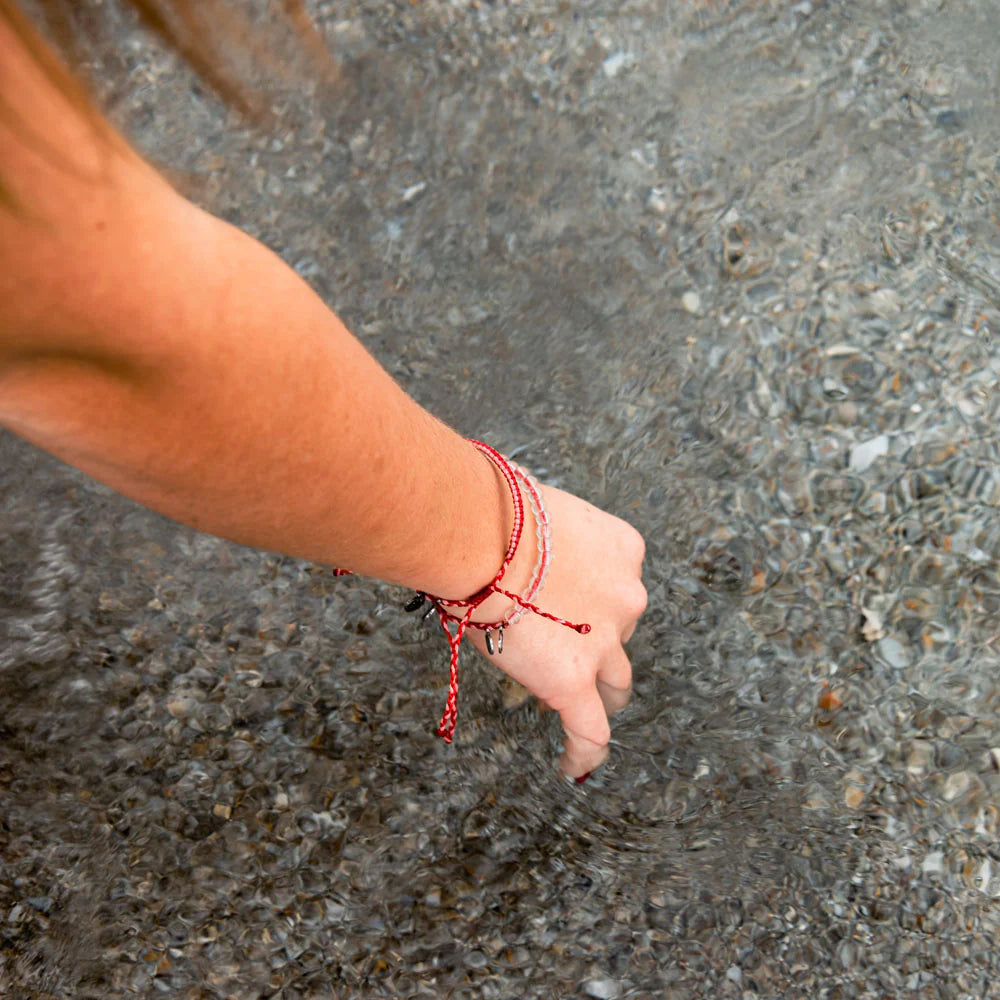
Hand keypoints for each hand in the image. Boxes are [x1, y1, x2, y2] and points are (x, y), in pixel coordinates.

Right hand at [467, 483, 646, 777]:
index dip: (595, 607)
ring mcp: (605, 642)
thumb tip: (514, 527)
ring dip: (600, 696)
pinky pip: (589, 731)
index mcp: (623, 551)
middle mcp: (626, 597)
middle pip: (622, 635)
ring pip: (616, 685)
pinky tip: (570, 766)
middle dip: (597, 648)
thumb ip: (543, 530)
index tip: (570, 615)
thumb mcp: (538, 505)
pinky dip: (583, 751)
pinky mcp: (574, 681)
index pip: (618, 589)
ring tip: (578, 711)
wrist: (479, 533)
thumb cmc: (494, 509)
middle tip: (564, 655)